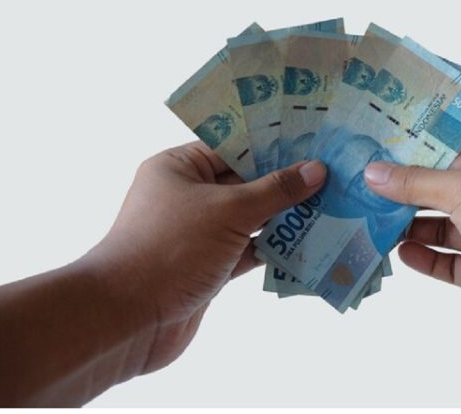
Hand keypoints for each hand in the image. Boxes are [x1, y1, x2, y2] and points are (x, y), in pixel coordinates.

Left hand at [81, 142, 326, 372]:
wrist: (128, 319)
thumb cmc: (172, 248)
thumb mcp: (228, 211)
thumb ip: (275, 191)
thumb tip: (316, 170)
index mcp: (179, 168)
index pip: (231, 146)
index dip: (271, 144)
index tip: (312, 141)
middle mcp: (187, 196)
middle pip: (244, 182)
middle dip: (285, 182)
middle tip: (331, 174)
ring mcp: (198, 234)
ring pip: (249, 219)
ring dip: (284, 218)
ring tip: (330, 206)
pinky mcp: (208, 267)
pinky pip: (247, 250)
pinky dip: (273, 249)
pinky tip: (309, 243)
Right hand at [364, 147, 460, 341]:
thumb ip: (417, 184)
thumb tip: (374, 172)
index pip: (445, 161)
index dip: (409, 163)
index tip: (371, 163)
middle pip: (441, 197)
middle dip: (404, 198)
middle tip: (360, 197)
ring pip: (443, 232)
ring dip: (410, 229)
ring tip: (370, 224)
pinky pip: (452, 265)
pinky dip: (427, 259)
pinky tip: (401, 253)